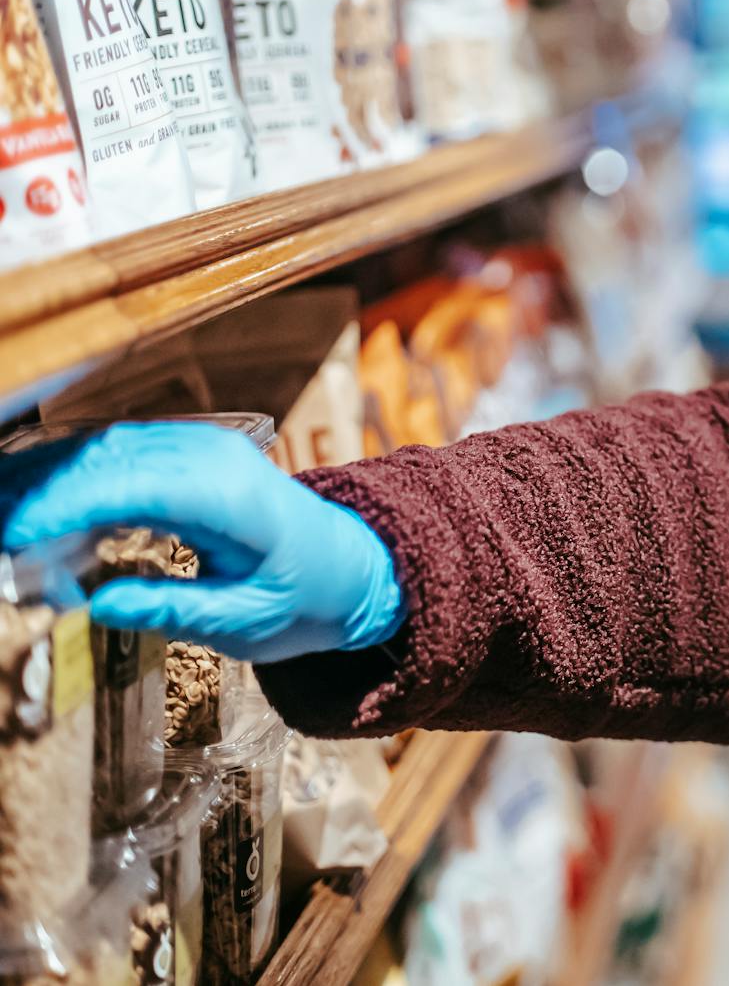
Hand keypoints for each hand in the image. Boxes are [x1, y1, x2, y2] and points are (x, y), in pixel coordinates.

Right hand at [3, 422, 403, 663]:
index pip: (136, 485)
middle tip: (4, 549)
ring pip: (105, 451)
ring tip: (16, 539)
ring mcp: (202, 447)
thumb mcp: (248, 623)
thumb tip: (98, 606)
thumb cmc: (305, 597)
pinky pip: (118, 455)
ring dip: (52, 487)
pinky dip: (75, 483)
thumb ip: (177, 611)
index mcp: (233, 499)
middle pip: (108, 459)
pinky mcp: (189, 453)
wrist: (352, 564)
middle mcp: (215, 458)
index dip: (68, 505)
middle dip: (43, 497)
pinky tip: (45, 524)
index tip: (15, 537)